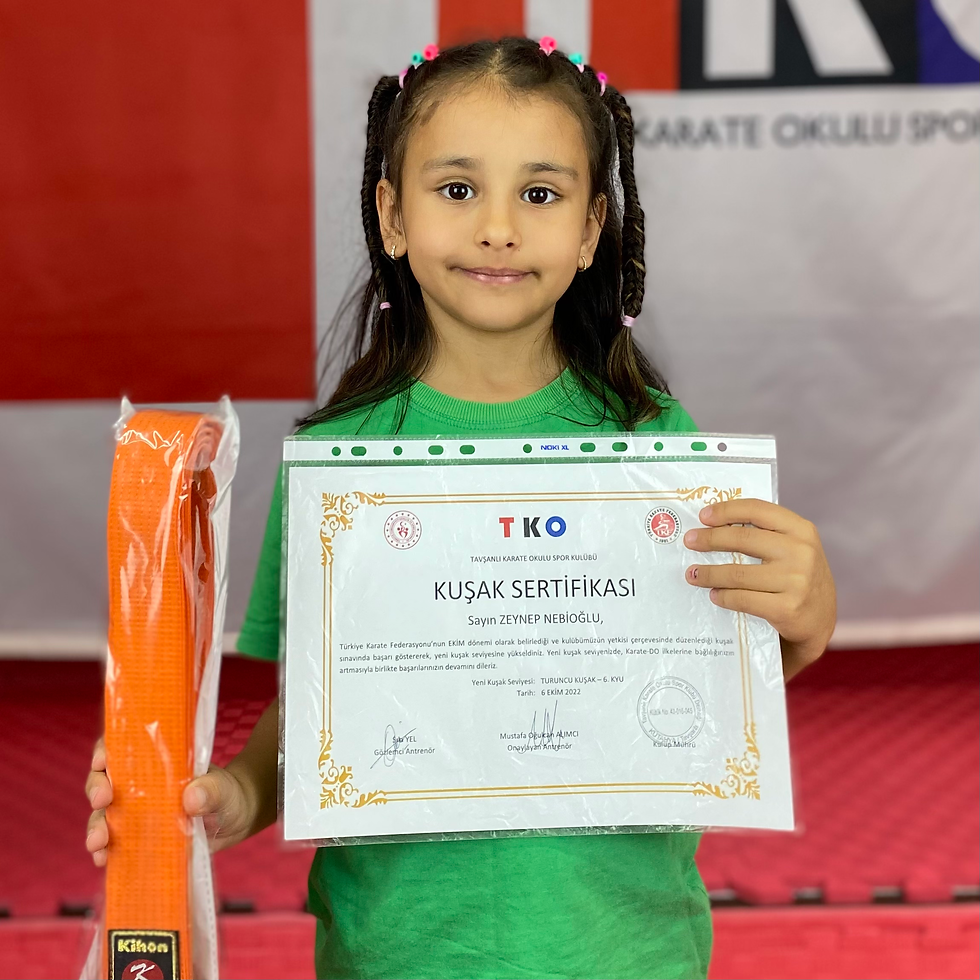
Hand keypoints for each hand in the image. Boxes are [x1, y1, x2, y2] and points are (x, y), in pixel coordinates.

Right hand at [85, 737, 258, 865]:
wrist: (235, 820)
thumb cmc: (227, 794)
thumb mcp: (224, 789)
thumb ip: (212, 790)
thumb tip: (192, 799)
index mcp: (156, 762)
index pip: (122, 749)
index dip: (105, 751)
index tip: (102, 761)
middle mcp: (139, 785)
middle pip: (104, 781)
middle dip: (96, 789)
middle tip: (101, 801)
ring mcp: (135, 813)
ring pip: (103, 815)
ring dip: (95, 827)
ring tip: (98, 842)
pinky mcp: (137, 838)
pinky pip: (113, 844)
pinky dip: (104, 852)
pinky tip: (103, 860)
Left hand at [683, 499, 835, 679]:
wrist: (820, 619)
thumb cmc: (797, 576)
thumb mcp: (793, 548)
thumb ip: (765, 533)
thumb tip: (714, 524)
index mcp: (801, 530)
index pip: (758, 510)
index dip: (727, 510)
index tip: (703, 516)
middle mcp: (802, 552)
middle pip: (743, 539)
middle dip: (710, 539)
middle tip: (690, 542)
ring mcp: (796, 581)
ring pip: (738, 573)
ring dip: (709, 573)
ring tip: (693, 574)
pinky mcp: (787, 608)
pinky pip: (743, 599)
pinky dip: (723, 596)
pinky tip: (714, 595)